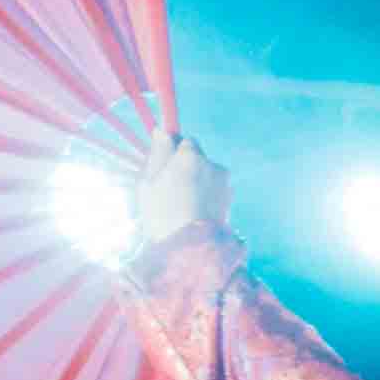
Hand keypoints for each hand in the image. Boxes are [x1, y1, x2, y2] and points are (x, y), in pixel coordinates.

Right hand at [124, 120, 226, 258]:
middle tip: (170, 186)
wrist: (190, 248)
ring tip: (182, 203)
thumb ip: (159, 153)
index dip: (174, 151)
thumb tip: (162, 130)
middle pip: (198, 156)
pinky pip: (215, 187)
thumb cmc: (161, 214)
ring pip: (207, 172)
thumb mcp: (149, 182)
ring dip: (197, 179)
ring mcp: (225, 181)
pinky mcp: (230, 197)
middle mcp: (213, 164)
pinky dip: (206, 193)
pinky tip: (195, 210)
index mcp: (191, 157)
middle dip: (186, 164)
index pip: (185, 140)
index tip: (165, 164)